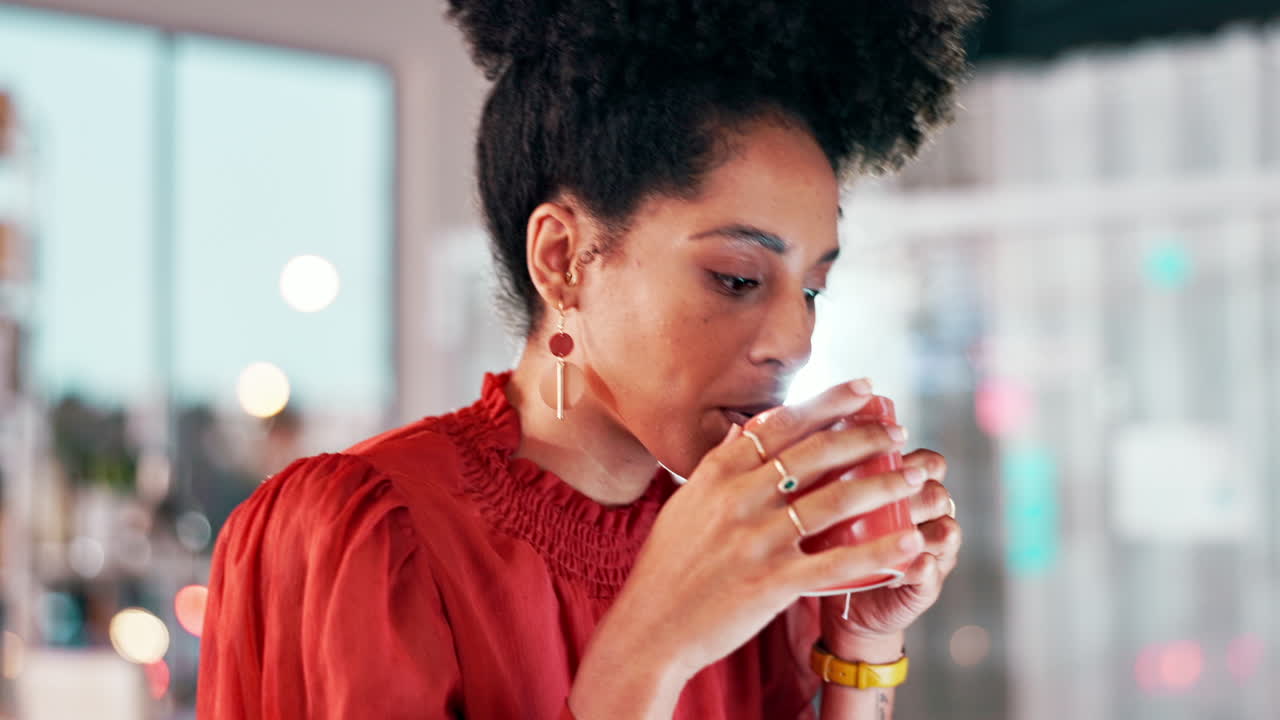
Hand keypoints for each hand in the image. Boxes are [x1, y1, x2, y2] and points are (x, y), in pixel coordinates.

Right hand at [586, 381, 927, 684]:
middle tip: (899, 431)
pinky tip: (911, 541)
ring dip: (883, 485)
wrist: (649, 628)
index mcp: (718, 474)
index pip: (782, 424)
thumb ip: (718, 466)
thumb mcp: (685, 503)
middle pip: (815, 454)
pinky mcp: (772, 583)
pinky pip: (837, 562)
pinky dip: (879, 551)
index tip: (865, 389)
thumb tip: (743, 431)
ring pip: (834, 501)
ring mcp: (756, 540)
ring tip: (915, 476)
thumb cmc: (669, 566)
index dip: (829, 402)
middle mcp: (737, 499)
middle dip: (866, 437)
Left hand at [819, 448, 960, 645]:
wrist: (835, 593)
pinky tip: (893, 571)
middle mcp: (928, 517)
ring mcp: (933, 551)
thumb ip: (829, 474)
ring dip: (916, 532)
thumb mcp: (828, 502)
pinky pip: (932, 571)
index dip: (917, 462)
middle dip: (914, 496)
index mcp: (910, 490)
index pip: (931, 464)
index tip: (887, 464)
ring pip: (945, 530)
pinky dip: (914, 568)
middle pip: (938, 495)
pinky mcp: (928, 585)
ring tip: (885, 538)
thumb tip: (809, 440)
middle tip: (879, 503)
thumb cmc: (830, 538)